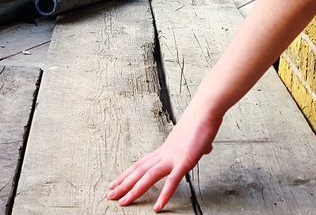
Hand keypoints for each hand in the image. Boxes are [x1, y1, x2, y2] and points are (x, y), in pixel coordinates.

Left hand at [107, 109, 221, 210]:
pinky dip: (164, 195)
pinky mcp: (185, 162)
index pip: (141, 163)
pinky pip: (172, 182)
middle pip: (139, 170)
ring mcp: (173, 157)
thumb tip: (206, 147)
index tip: (115, 183)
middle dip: (123, 184)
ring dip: (134, 190)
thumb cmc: (203, 120)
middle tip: (110, 195)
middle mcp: (165, 153)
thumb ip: (199, 145)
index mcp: (166, 148)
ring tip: (123, 203)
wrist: (205, 110)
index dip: (127, 174)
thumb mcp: (197, 136)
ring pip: (148, 177)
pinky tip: (158, 208)